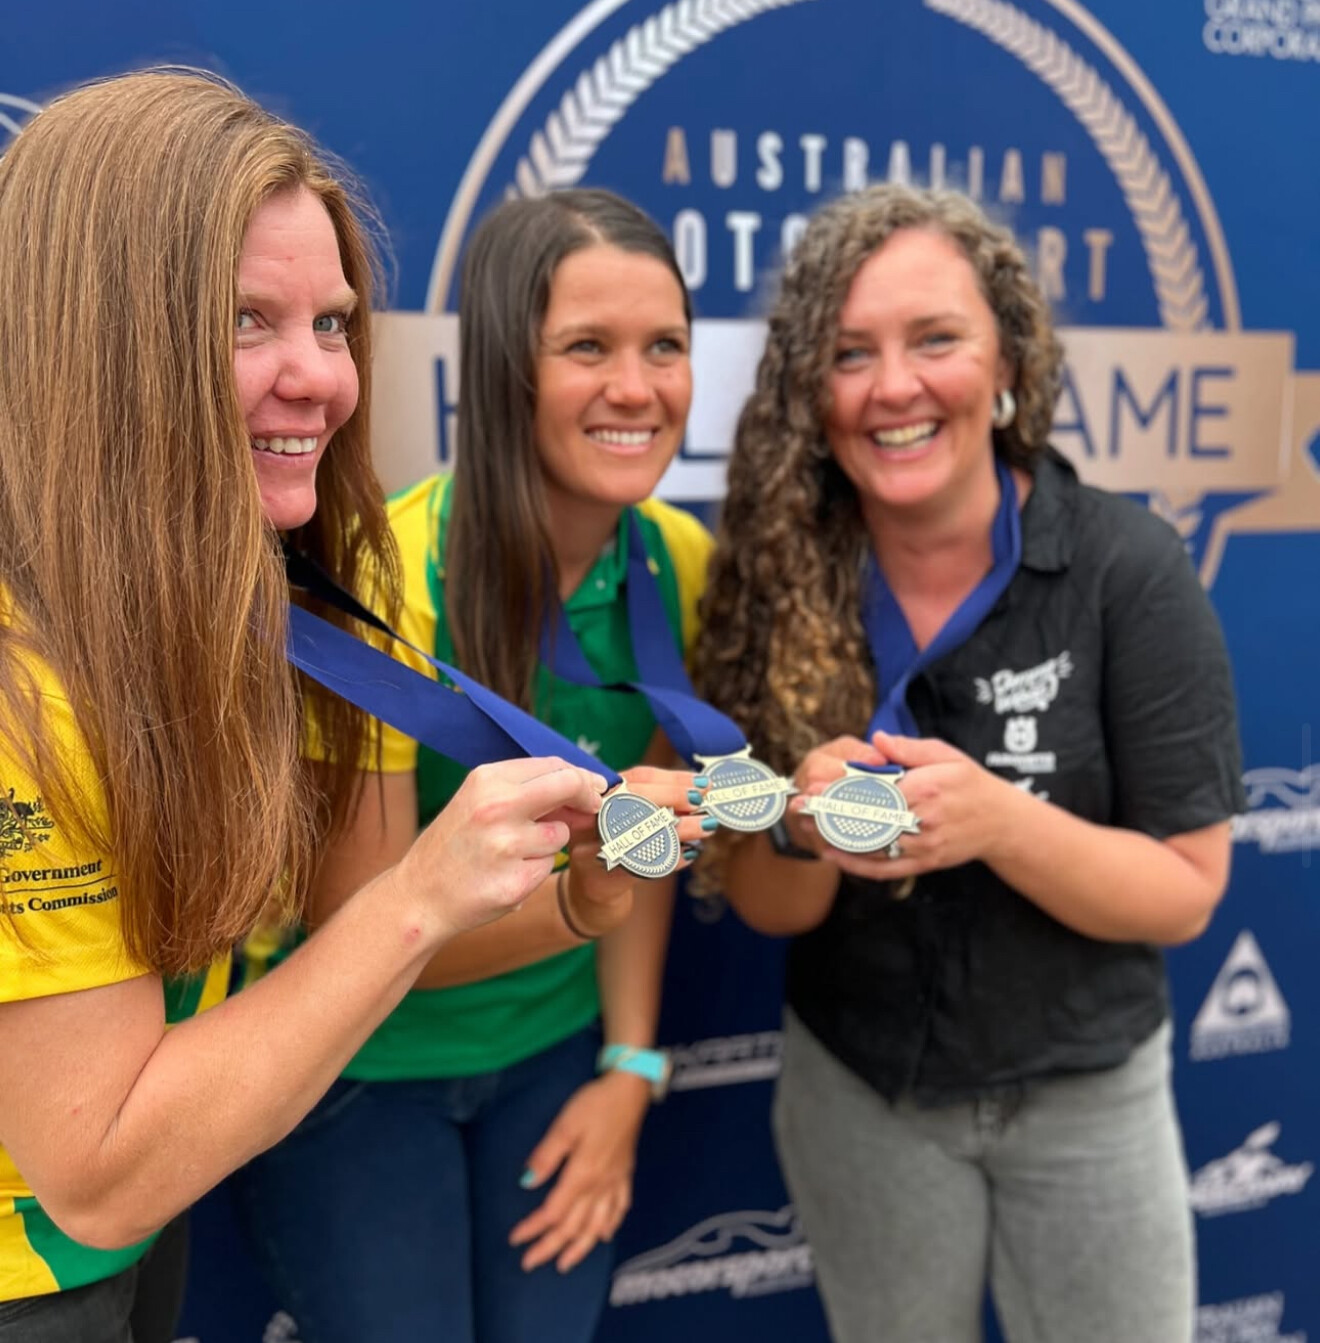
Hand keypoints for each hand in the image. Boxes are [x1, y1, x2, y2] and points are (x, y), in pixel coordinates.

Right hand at [395, 757, 607, 938]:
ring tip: (509, 854)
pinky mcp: (515, 881)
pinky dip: (534, 871)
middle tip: (593, 808)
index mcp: (487, 780)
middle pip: (568, 786)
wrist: (419, 896)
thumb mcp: (478, 802)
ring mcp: (506, 845)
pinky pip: (547, 867)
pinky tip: (504, 875)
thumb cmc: (454, 845)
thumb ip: (526, 791)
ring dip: (548, 844)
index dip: (581, 776)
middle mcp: (497, 807)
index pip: (553, 766)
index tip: (594, 787)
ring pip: (560, 834)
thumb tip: (586, 790)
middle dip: (587, 797)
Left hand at [509, 1070, 650, 1271]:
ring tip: (564, 1264)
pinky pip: (620, 1209)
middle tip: (529, 1263)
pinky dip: (610, 1226)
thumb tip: (526, 1183)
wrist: (630, 1090)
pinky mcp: (626, 1174)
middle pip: (573, 1226)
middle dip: (550, 1246)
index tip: (515, 1239)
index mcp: (582, 1175)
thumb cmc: (595, 1104)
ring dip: (579, 1248)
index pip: (553, 1212)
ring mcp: (616, 1182)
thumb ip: (546, 1156)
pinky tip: (603, 1235)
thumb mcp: (565, 1124)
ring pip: (596, 1226)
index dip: (533, 1228)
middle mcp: (600, 1186)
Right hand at [560, 765, 710, 938]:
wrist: (593, 884)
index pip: (639, 777)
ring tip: (707, 826)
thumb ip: (656, 800)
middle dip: (674, 797)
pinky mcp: (604, 871)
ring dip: (680, 827)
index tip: (701, 783)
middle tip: (701, 801)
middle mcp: (593, 812)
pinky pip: (644, 863)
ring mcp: (596, 842)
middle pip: (636, 798)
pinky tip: (690, 853)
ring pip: (643, 830)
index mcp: (602, 792)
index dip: (673, 779)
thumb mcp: (627, 813)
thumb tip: (700, 789)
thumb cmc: (617, 841)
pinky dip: (671, 858)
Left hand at [799, 730, 1017, 881]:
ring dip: (835, 839)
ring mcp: (922, 846)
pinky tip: (832, 855)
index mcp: (925, 788)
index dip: (839, 791)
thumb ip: (910, 749)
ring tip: (807, 828)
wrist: (1001, 822)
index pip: (873, 790)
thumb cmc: (970, 783)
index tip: (813, 788)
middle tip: (798, 808)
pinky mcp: (923, 865)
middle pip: (865, 819)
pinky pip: (884, 868)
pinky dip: (855, 865)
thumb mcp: (946, 755)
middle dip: (829, 815)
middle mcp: (922, 820)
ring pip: (870, 846)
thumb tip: (878, 740)